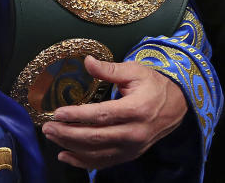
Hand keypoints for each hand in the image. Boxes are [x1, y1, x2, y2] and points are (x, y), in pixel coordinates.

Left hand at [41, 56, 187, 169]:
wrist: (177, 106)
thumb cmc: (153, 85)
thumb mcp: (134, 71)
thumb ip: (109, 69)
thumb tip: (87, 61)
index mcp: (135, 110)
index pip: (102, 116)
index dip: (78, 116)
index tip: (58, 113)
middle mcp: (134, 132)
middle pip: (96, 137)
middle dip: (68, 133)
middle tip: (47, 126)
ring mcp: (132, 147)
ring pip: (97, 152)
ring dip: (71, 146)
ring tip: (51, 136)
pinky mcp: (130, 154)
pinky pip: (104, 162)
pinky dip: (83, 162)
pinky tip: (65, 155)